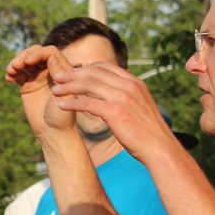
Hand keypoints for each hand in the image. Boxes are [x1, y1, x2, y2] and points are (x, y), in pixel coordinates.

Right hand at [5, 45, 76, 136]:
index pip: (50, 53)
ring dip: (16, 62)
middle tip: (16, 65)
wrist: (52, 132)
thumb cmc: (62, 116)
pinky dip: (12, 73)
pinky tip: (8, 78)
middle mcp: (50, 71)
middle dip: (24, 56)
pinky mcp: (27, 85)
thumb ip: (58, 76)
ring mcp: (38, 77)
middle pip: (36, 53)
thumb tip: (51, 57)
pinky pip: (18, 73)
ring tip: (10, 71)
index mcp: (62, 71)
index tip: (28, 61)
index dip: (38, 54)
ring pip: (25, 61)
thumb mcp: (63, 97)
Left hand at [50, 62, 177, 158]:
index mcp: (135, 82)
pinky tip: (61, 105)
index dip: (86, 68)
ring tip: (54, 90)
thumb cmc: (149, 132)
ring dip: (68, 86)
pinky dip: (72, 103)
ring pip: (88, 84)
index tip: (72, 73)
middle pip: (94, 72)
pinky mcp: (115, 112)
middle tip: (57, 77)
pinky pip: (87, 103)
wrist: (160, 148)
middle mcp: (129, 86)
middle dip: (73, 73)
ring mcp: (122, 98)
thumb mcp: (140, 106)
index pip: (106, 66)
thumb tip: (112, 92)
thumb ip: (127, 95)